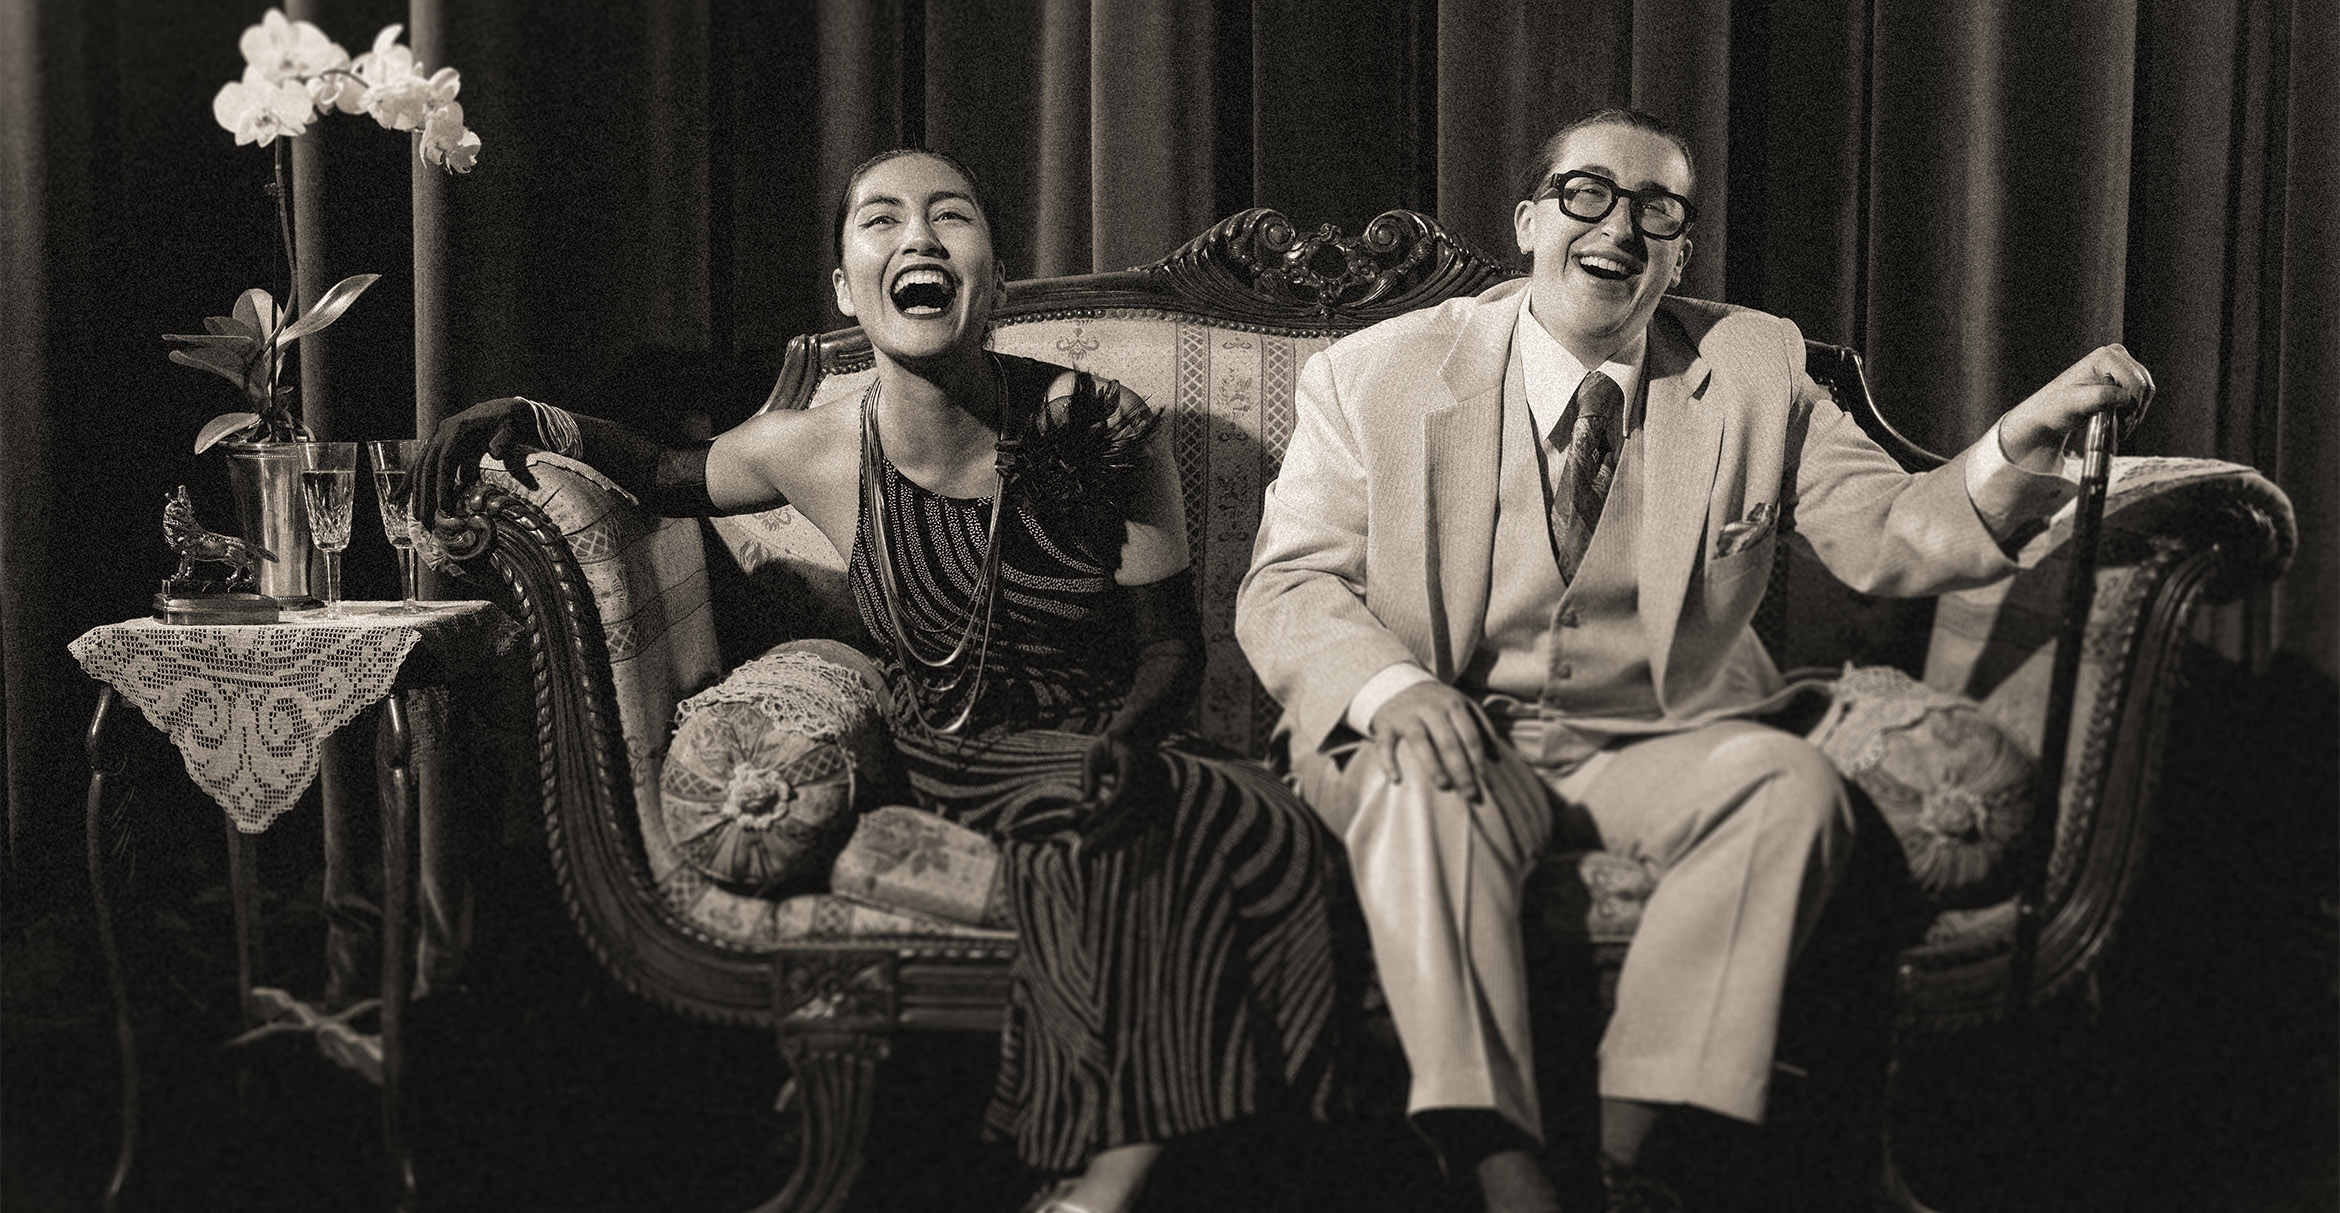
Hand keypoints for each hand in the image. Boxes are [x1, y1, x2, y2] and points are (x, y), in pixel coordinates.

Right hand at [410, 397, 545, 528]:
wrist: (502, 410)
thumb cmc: (508, 420)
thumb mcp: (510, 426)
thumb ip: (505, 439)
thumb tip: (495, 453)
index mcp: (458, 429)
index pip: (445, 459)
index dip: (442, 483)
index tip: (443, 505)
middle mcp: (443, 433)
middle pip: (428, 465)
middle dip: (424, 493)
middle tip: (424, 518)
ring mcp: (438, 439)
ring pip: (422, 467)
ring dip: (417, 492)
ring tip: (417, 515)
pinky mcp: (439, 447)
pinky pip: (423, 466)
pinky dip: (411, 483)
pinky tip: (399, 499)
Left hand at [1075, 732, 1153, 850]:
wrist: (1140, 736)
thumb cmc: (1111, 746)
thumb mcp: (1094, 754)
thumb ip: (1089, 775)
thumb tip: (1085, 802)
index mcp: (1136, 766)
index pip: (1123, 793)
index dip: (1105, 811)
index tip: (1085, 825)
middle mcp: (1152, 782)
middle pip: (1132, 816)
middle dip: (1108, 835)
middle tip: (1085, 850)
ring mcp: (1159, 794)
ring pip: (1139, 825)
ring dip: (1118, 841)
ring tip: (1096, 851)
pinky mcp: (1160, 805)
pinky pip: (1146, 827)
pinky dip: (1131, 839)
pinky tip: (1114, 848)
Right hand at [1367, 681, 1489, 802]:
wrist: (1397, 686)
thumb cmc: (1437, 705)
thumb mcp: (1461, 706)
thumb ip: (1480, 726)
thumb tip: (1496, 757)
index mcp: (1453, 704)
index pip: (1469, 734)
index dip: (1478, 758)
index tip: (1485, 780)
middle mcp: (1430, 707)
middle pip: (1448, 742)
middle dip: (1461, 770)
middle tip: (1470, 794)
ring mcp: (1407, 715)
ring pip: (1420, 741)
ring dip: (1433, 766)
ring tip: (1444, 786)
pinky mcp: (1386, 724)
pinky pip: (1385, 744)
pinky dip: (1389, 762)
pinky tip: (1396, 780)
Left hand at [1999, 344, 2155, 465]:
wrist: (2049, 412)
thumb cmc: (2056, 407)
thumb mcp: (2075, 403)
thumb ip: (2099, 397)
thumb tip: (2125, 397)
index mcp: (2104, 357)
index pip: (2134, 382)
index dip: (2132, 405)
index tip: (2121, 425)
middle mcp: (2116, 354)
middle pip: (2144, 385)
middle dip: (2136, 410)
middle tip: (2122, 429)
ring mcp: (2121, 364)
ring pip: (2146, 390)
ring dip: (2136, 412)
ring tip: (2120, 427)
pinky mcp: (2123, 376)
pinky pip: (2141, 394)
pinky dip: (2135, 409)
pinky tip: (2121, 421)